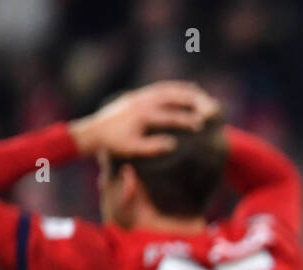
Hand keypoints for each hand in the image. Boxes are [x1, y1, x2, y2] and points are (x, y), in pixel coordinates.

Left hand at [69, 81, 220, 156]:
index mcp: (142, 116)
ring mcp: (139, 96)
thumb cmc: (114, 144)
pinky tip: (184, 89)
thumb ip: (153, 147)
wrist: (94, 131)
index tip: (201, 125)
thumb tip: (173, 144)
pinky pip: (159, 88)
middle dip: (191, 101)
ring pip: (166, 89)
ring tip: (201, 94)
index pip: (170, 116)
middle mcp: (141, 102)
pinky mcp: (137, 95)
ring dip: (184, 91)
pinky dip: (174, 87)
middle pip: (171, 97)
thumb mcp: (132, 149)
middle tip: (208, 107)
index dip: (186, 120)